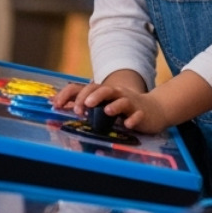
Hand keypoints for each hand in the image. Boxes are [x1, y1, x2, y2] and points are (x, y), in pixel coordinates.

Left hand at [53, 79, 170, 134]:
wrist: (155, 109)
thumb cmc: (124, 107)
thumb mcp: (105, 103)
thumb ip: (84, 104)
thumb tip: (57, 103)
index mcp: (106, 93)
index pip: (89, 88)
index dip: (74, 96)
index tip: (59, 105)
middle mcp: (118, 95)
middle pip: (106, 90)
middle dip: (95, 97)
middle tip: (84, 107)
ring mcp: (131, 104)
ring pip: (123, 100)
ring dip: (115, 105)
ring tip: (107, 111)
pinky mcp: (142, 114)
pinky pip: (138, 115)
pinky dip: (133, 119)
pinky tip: (128, 124)